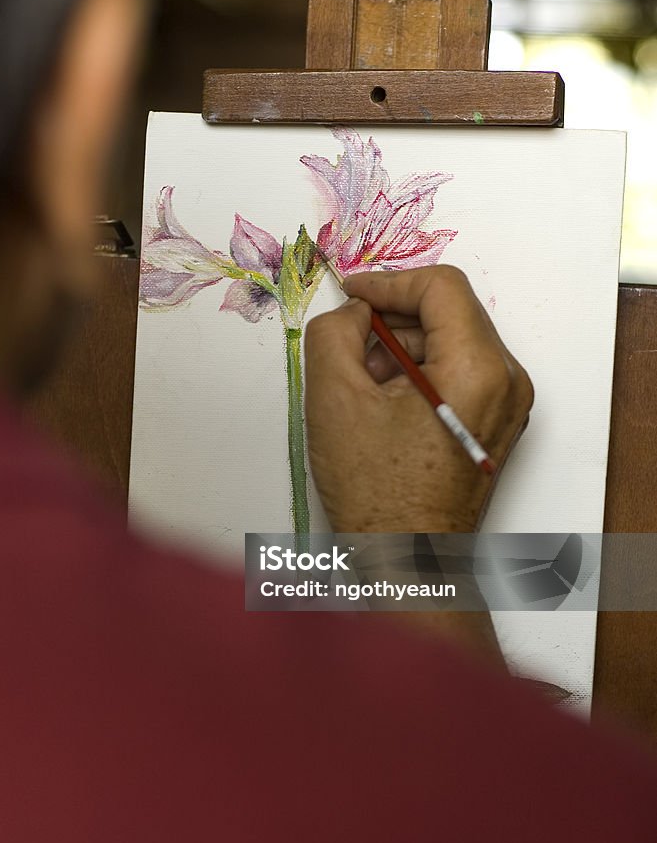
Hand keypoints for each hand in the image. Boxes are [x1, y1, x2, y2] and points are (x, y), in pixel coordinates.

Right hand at [304, 265, 532, 533]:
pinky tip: (384, 402)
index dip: (389, 282)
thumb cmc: (377, 493)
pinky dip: (419, 372)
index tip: (352, 296)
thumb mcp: (335, 398)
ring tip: (363, 385)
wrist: (410, 560)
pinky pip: (459, 372)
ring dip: (403, 347)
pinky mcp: (496, 422)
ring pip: (452, 340)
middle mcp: (508, 381)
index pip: (441, 287)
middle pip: (449, 312)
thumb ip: (335, 332)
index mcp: (479, 369)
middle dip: (394, 320)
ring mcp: (508, 404)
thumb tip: (355, 314)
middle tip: (350, 348)